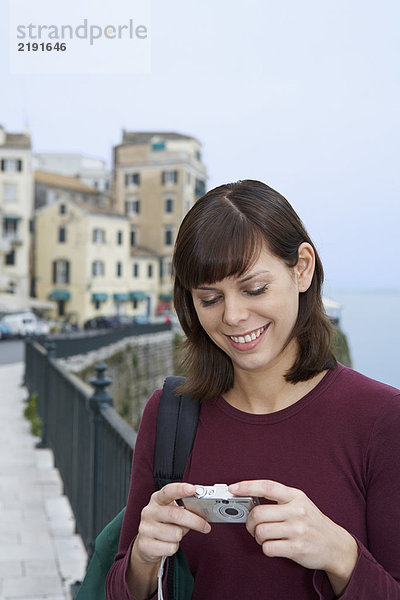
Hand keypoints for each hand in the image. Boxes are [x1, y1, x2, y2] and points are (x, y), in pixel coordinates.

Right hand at [133, 482, 210, 564]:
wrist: (147, 544)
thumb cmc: (165, 524)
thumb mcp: (172, 512)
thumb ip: (184, 510)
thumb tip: (201, 514)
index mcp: (157, 499)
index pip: (168, 491)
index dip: (180, 489)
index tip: (193, 489)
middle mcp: (149, 512)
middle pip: (175, 514)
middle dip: (194, 521)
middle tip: (206, 526)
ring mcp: (145, 529)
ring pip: (175, 534)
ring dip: (181, 536)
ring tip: (175, 534)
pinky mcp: (145, 545)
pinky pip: (171, 548)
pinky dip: (174, 547)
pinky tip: (168, 544)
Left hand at [229, 480, 357, 594]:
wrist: (335, 545)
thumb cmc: (312, 522)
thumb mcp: (300, 503)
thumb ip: (278, 500)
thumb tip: (249, 500)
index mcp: (295, 496)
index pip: (267, 487)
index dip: (247, 486)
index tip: (233, 488)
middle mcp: (297, 511)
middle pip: (258, 513)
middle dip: (250, 522)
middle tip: (252, 526)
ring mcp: (298, 530)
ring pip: (260, 531)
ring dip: (257, 537)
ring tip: (265, 537)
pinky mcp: (297, 548)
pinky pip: (268, 548)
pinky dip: (266, 548)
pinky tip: (273, 546)